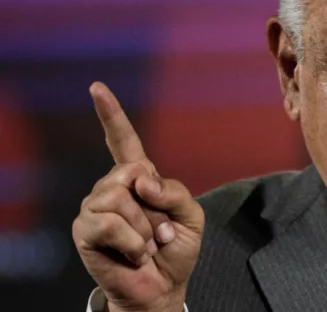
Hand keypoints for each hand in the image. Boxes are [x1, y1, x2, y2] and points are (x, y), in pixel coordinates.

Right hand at [72, 82, 203, 311]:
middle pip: (132, 171)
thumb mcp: (191, 215)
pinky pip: (111, 223)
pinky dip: (133, 242)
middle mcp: (112, 188)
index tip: (97, 87)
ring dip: (145, 228)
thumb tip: (140, 181)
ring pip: (122, 199)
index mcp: (139, 179)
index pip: (123, 141)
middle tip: (159, 231)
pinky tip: (134, 253)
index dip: (111, 115)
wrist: (162, 287)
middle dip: (155, 206)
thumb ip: (175, 191)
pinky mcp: (85, 229)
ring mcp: (96, 207)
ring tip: (146, 244)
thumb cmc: (176, 250)